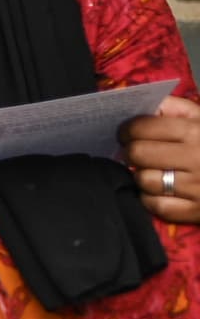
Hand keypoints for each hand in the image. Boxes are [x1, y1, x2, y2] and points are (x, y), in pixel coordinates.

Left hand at [126, 96, 199, 229]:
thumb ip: (176, 108)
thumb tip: (145, 107)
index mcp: (197, 131)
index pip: (143, 127)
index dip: (128, 129)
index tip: (126, 133)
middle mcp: (197, 158)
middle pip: (137, 153)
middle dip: (131, 152)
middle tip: (136, 152)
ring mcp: (198, 187)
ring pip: (144, 180)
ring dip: (142, 176)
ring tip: (151, 171)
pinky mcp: (199, 211)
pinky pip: (157, 205)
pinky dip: (152, 199)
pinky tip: (161, 191)